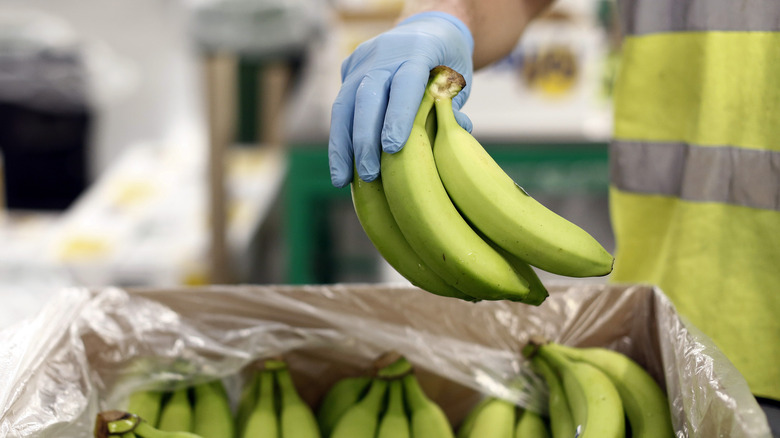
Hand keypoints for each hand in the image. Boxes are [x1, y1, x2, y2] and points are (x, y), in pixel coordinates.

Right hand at [328, 11, 474, 187]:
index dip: (397, 116)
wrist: (428, 29)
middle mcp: (384, 53)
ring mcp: (362, 61)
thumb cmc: (447, 63)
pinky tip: (341, 169)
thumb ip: (452, 106)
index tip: (392, 148)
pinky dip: (340, 140)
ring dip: (342, 145)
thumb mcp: (458, 79)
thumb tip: (458, 131)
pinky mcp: (349, 70)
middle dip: (365, 138)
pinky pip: (340, 109)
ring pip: (344, 104)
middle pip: (367, 96)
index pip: (404, 84)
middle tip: (369, 174)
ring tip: (343, 180)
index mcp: (417, 50)